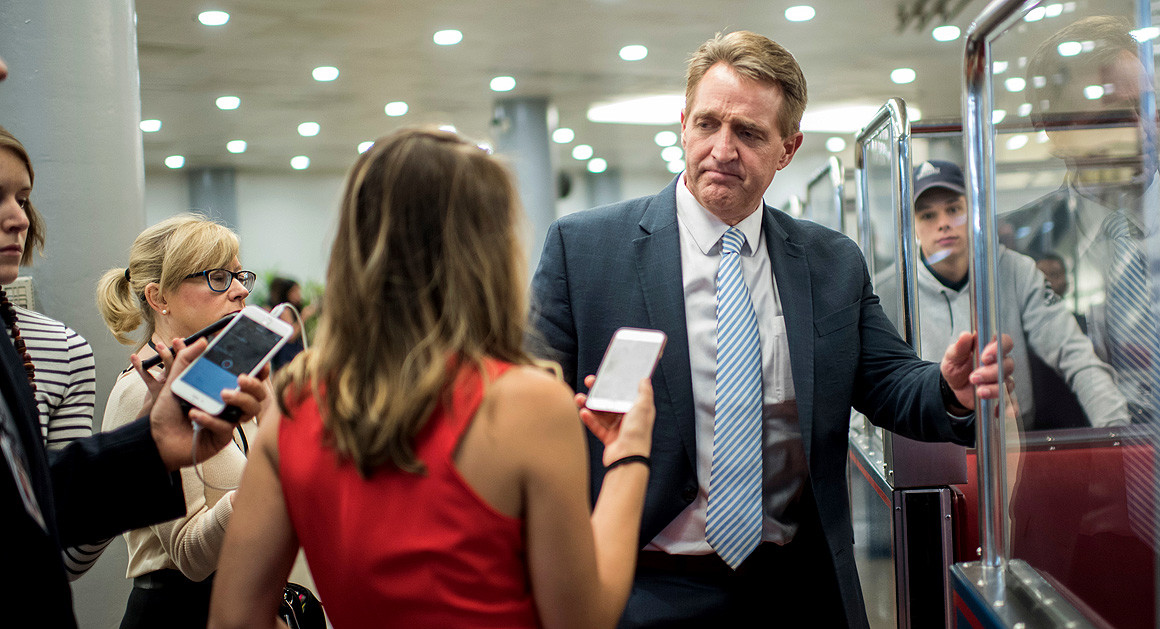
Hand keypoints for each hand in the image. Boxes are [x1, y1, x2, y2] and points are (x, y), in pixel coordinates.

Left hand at [147, 339, 268, 470]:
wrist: (155, 438)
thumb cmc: (168, 411)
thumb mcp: (174, 381)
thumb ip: (187, 359)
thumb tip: (203, 340)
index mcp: (223, 389)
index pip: (249, 379)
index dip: (260, 371)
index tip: (262, 362)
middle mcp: (230, 405)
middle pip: (257, 395)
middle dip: (254, 385)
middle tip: (241, 379)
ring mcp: (228, 421)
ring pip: (250, 410)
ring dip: (240, 399)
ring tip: (222, 394)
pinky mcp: (222, 438)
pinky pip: (226, 427)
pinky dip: (212, 419)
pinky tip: (196, 414)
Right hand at [575, 375, 654, 465]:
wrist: (628, 457)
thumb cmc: (638, 433)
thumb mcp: (643, 408)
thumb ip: (644, 392)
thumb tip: (645, 379)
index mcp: (637, 409)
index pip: (625, 393)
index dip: (616, 384)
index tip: (606, 376)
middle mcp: (628, 418)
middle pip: (611, 401)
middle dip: (599, 392)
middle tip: (589, 382)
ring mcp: (617, 428)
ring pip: (601, 413)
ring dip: (590, 405)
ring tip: (580, 398)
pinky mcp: (608, 438)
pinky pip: (597, 426)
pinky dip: (590, 420)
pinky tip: (584, 413)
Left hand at [940, 332, 1014, 410]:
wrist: (953, 388)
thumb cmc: (956, 367)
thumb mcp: (952, 357)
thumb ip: (959, 347)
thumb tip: (965, 336)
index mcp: (990, 349)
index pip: (1005, 342)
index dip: (999, 348)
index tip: (985, 357)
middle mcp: (1000, 363)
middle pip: (1008, 365)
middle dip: (991, 372)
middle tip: (974, 377)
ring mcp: (1003, 380)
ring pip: (1008, 383)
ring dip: (994, 388)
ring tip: (979, 391)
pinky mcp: (1002, 396)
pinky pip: (1012, 403)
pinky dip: (1008, 408)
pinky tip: (997, 411)